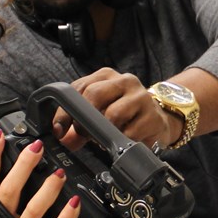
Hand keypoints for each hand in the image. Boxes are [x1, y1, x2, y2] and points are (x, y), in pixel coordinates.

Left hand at [51, 68, 179, 150]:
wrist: (159, 120)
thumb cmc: (125, 114)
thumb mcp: (99, 113)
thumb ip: (78, 123)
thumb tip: (63, 138)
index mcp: (106, 76)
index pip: (78, 88)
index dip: (64, 111)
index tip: (59, 130)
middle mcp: (124, 81)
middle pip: (93, 95)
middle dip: (83, 120)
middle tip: (83, 135)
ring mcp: (140, 97)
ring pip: (112, 114)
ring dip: (104, 133)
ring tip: (105, 139)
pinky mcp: (152, 116)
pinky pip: (129, 133)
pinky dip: (121, 141)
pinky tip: (123, 141)